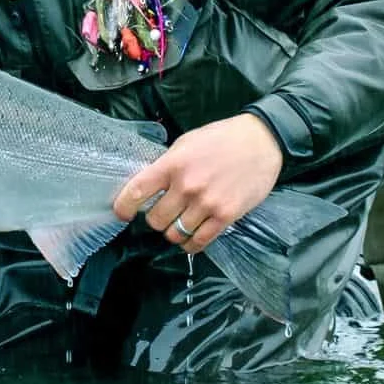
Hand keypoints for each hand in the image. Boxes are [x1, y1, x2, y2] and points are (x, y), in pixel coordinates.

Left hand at [111, 113, 282, 253]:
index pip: (136, 191)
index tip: (122, 214)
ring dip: (174, 232)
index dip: (123, 207)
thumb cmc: (222, 139)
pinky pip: (199, 241)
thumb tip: (150, 186)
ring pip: (175, 233)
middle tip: (164, 213)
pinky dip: (190, 244)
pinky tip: (191, 238)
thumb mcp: (187, 143)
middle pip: (155, 219)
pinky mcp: (225, 215)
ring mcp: (206, 203)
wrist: (261, 141)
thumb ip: (167, 165)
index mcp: (172, 164)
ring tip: (180, 224)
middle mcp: (186, 186)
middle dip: (156, 219)